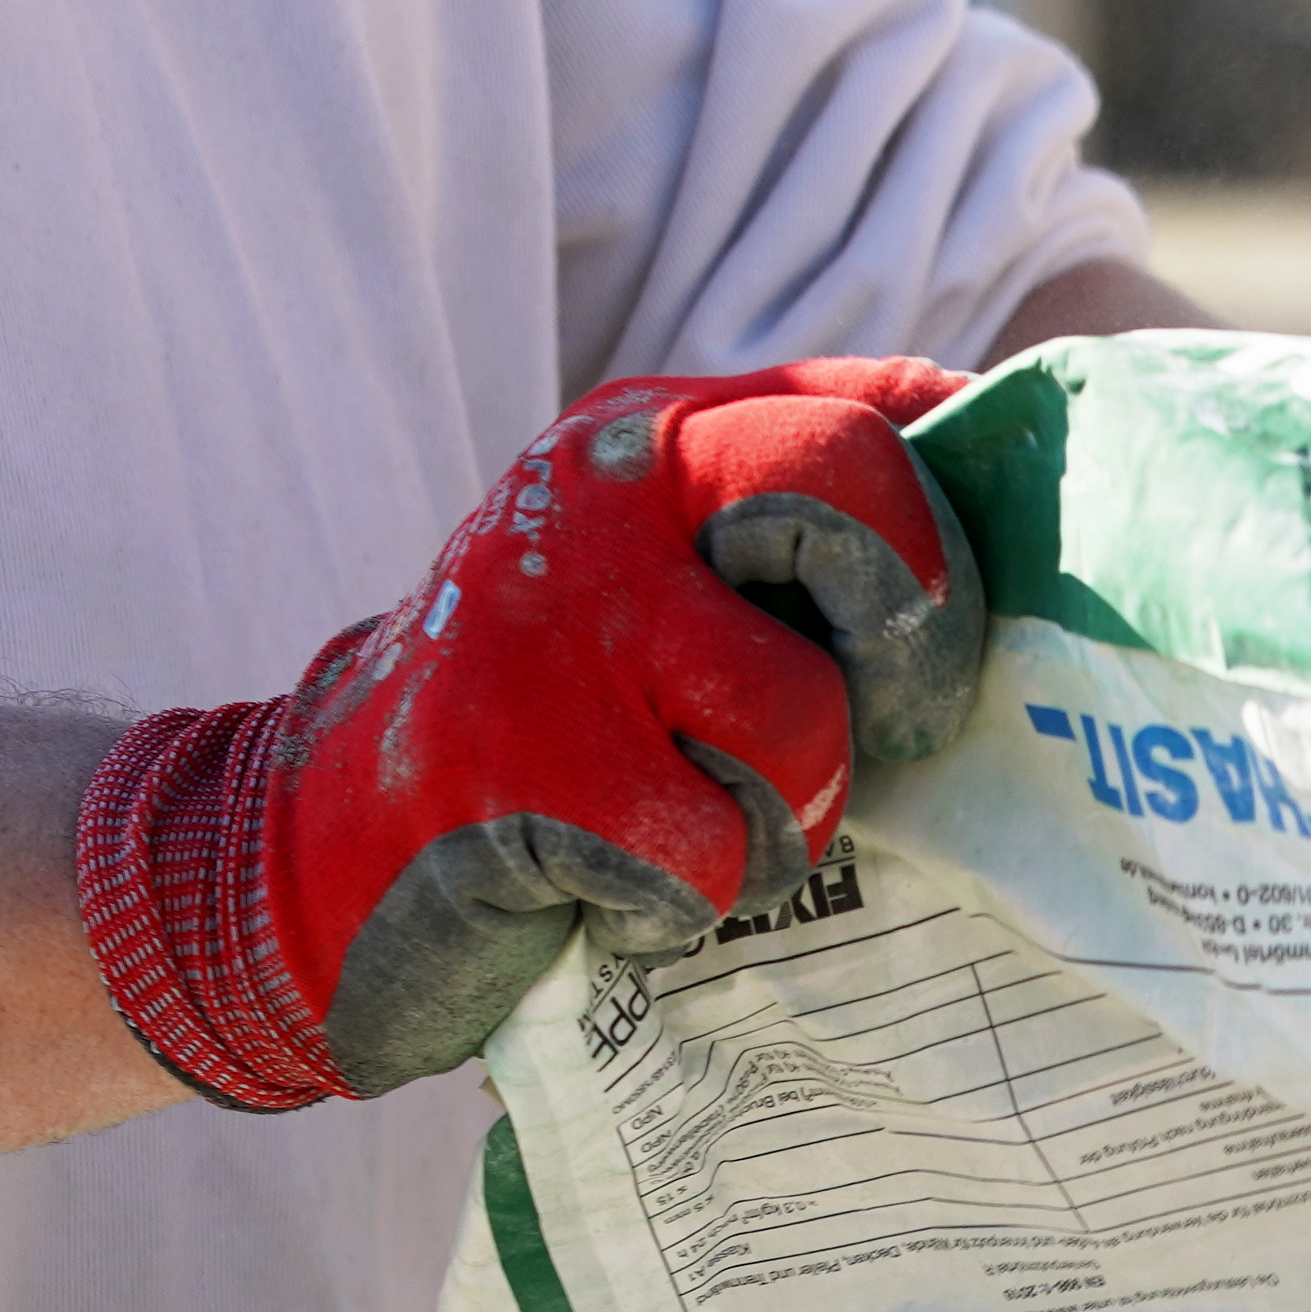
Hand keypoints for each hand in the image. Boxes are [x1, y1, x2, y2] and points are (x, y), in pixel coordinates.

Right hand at [76, 359, 984, 1108]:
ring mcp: (552, 619)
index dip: (965, 512)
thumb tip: (1003, 522)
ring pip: (799, 717)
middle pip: (853, 494)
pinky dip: (682, 904)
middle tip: (889, 731)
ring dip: (785, 820)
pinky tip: (610, 890)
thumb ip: (793, 552)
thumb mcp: (655, 604)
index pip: (869, 407)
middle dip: (916, 633)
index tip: (971, 617)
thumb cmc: (544, 741)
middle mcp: (602, 493)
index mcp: (653, 439)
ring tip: (704, 836)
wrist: (307, 852)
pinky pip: (704, 851)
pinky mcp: (513, 760)